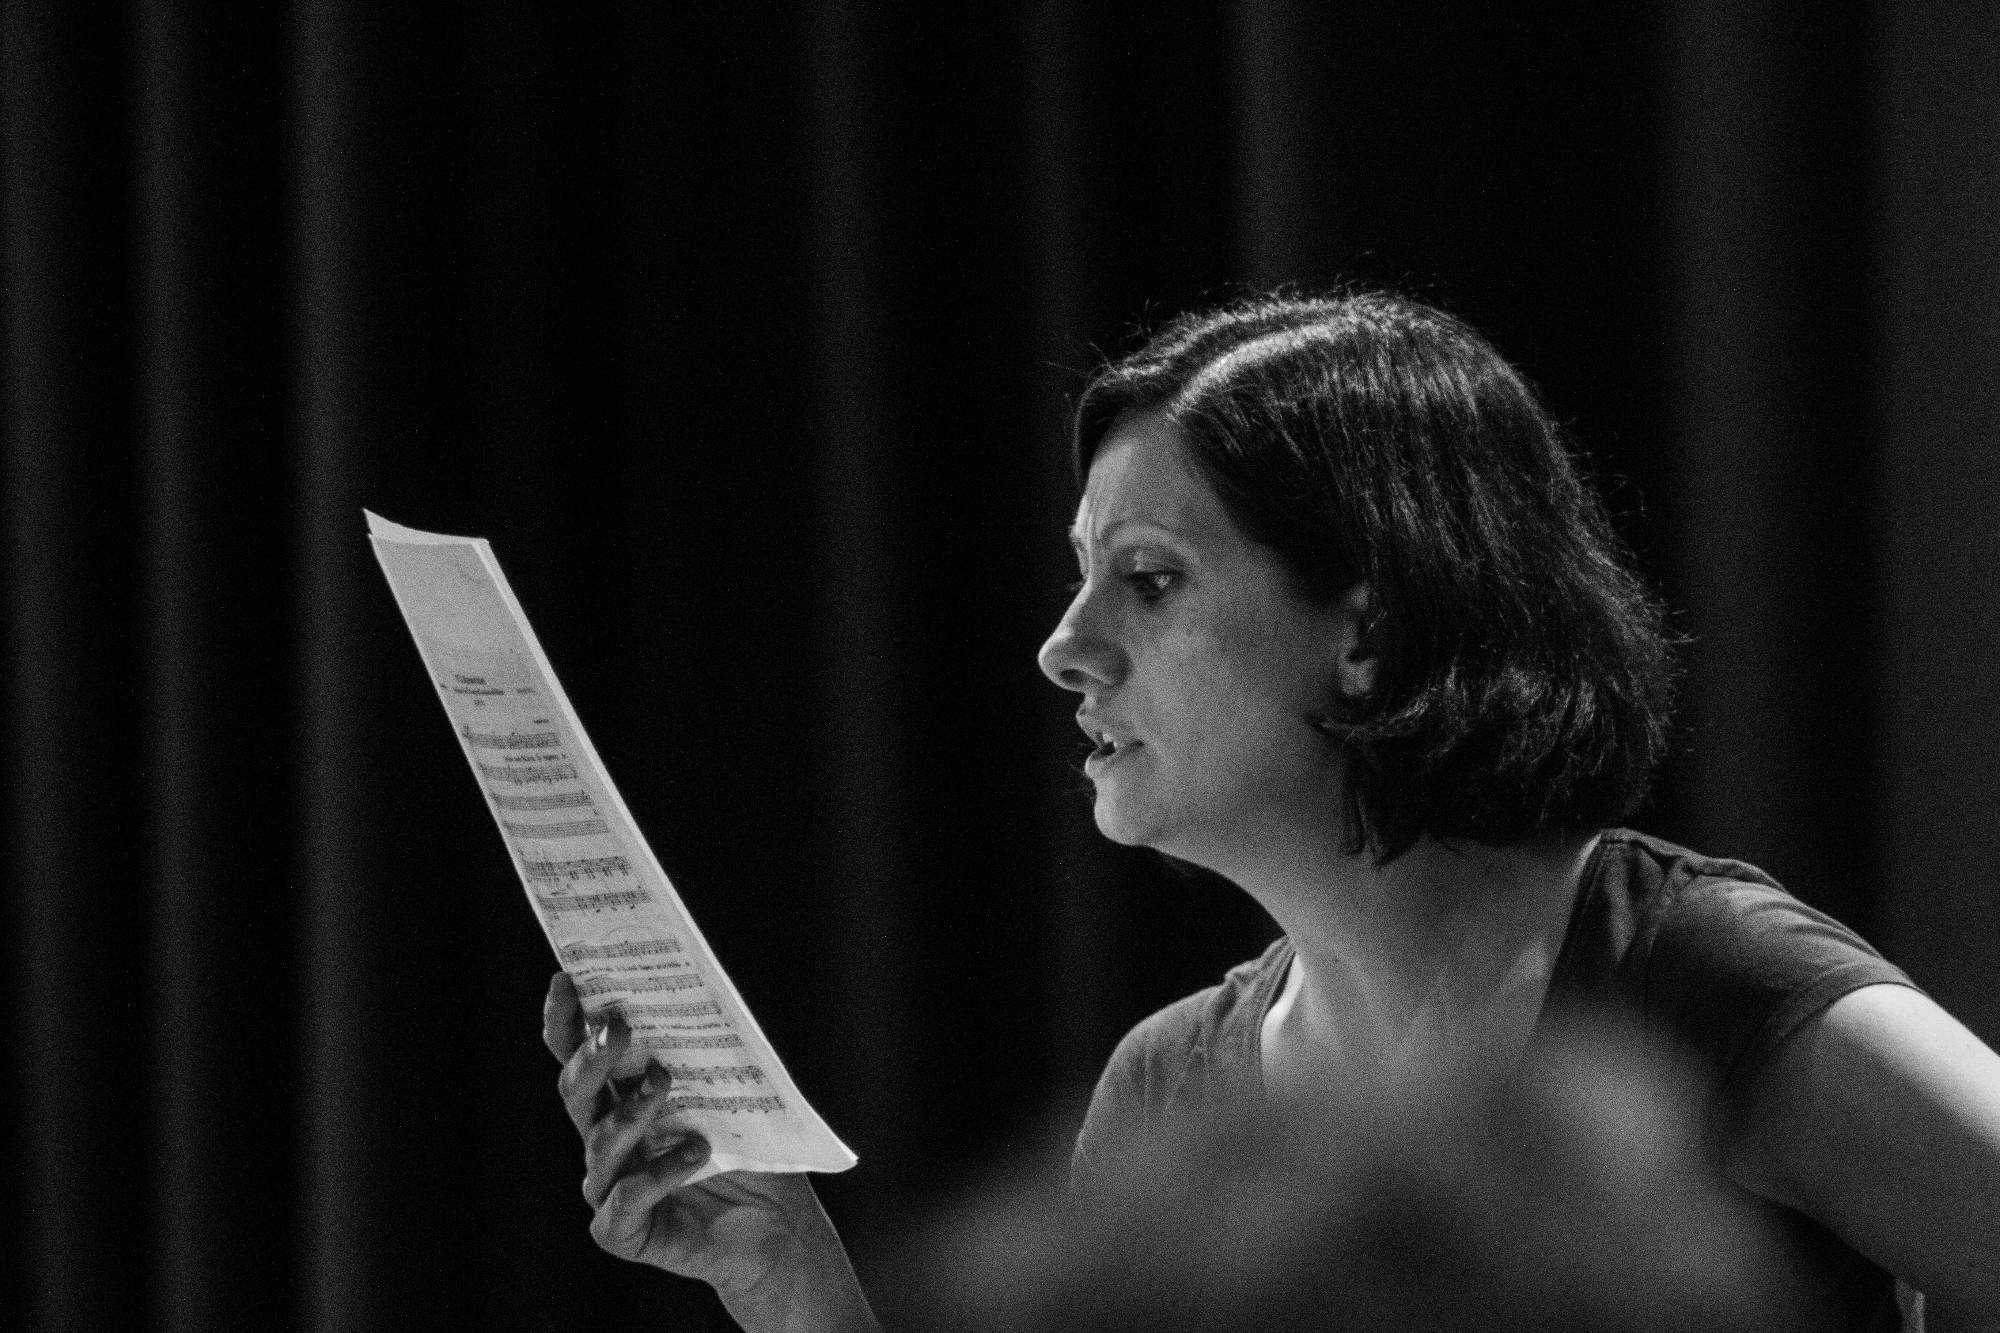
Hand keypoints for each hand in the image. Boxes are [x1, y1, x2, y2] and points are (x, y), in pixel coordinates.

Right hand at [543, 972, 867, 1323]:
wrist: (779, 1227)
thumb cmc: (753, 1153)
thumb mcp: (737, 1092)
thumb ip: (710, 1052)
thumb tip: (701, 990)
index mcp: (622, 1100)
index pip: (580, 1056)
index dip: (566, 1021)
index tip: (566, 980)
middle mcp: (608, 1141)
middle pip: (576, 1093)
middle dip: (592, 1058)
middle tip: (620, 1028)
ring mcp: (610, 1188)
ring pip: (600, 1145)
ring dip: (631, 1110)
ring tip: (665, 1082)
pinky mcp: (624, 1232)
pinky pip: (625, 1200)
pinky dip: (658, 1173)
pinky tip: (696, 1150)